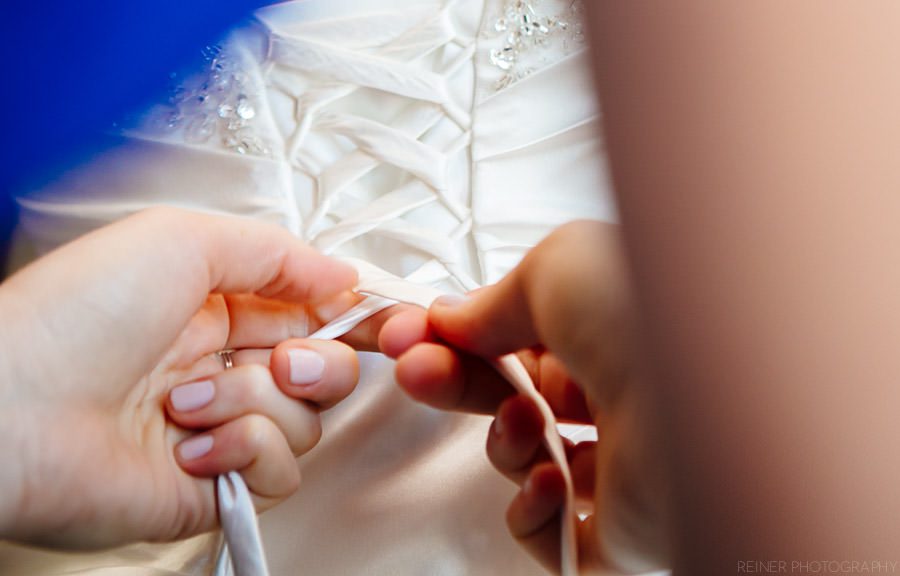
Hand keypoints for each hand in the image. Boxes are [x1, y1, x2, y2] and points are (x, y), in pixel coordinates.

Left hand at [0, 207, 361, 548]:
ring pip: (306, 421)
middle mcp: (221, 368)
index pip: (310, 313)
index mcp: (215, 310)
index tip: (382, 318)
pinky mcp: (215, 485)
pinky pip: (281, 473)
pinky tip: (191, 444)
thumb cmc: (76, 317)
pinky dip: (245, 453)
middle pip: (324, 371)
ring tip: (188, 402)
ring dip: (254, 405)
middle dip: (319, 363)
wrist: (12, 414)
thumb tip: (344, 277)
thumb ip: (276, 252)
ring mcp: (219, 429)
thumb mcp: (181, 240)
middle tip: (284, 360)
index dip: (351, 317)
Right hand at [380, 221, 667, 572]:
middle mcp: (621, 396)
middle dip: (454, 383)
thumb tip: (453, 319)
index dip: (456, 339)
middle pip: (510, 398)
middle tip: (415, 372)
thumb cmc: (642, 309)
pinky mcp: (625, 534)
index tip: (407, 336)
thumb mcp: (553, 268)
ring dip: (504, 443)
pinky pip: (555, 539)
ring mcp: (625, 466)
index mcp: (610, 333)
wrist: (704, 392)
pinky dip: (532, 513)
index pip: (516, 343)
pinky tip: (548, 482)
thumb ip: (496, 300)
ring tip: (525, 423)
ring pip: (528, 464)